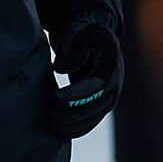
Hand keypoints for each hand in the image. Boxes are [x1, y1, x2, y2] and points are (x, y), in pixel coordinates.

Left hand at [46, 18, 121, 138]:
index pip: (96, 88)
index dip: (76, 97)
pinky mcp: (100, 107)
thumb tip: (62, 68)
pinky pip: (89, 124)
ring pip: (92, 120)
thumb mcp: (78, 31)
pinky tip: (57, 130)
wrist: (96, 40)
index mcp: (110, 66)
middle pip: (94, 109)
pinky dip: (74, 130)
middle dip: (69, 114)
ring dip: (70, 126)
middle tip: (48, 111)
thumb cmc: (84, 34)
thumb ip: (71, 46)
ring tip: (50, 121)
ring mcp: (109, 99)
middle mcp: (114, 86)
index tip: (55, 99)